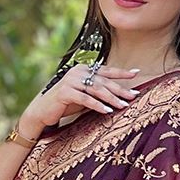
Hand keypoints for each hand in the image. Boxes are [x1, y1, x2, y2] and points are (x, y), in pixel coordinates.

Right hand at [21, 63, 140, 131]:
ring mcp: (71, 80)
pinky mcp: (65, 92)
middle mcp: (78, 71)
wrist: (43, 111)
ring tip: (123, 105)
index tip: (136, 73)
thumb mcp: (84, 95)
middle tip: (133, 96)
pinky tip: (107, 111)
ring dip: (111, 98)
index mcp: (83, 69)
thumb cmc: (65, 104)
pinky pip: (85, 99)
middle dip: (120, 89)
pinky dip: (97, 105)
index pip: (106, 70)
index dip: (121, 73)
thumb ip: (97, 91)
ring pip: (96, 89)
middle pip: (103, 81)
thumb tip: (118, 95)